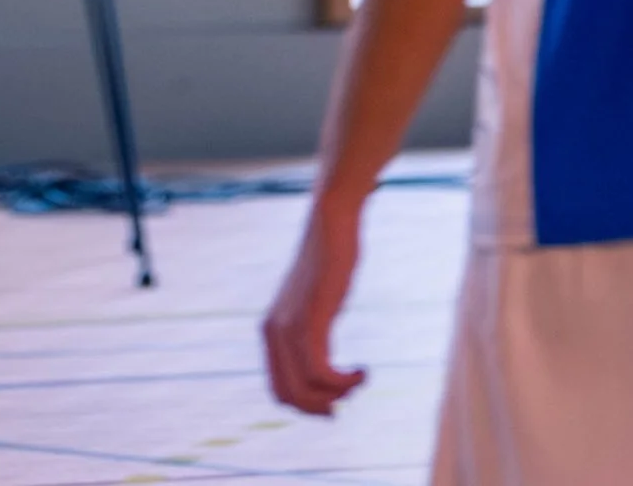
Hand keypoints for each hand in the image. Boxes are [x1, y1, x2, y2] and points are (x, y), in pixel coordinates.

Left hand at [262, 194, 366, 415]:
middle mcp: (273, 332)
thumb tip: (319, 364)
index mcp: (270, 331)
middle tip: (348, 397)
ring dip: (337, 395)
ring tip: (359, 380)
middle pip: (290, 397)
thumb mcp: (313, 303)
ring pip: (306, 389)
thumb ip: (308, 330)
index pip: (278, 390)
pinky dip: (343, 381)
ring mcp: (289, 326)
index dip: (305, 405)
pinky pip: (321, 371)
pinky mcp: (310, 319)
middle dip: (320, 407)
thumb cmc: (329, 261)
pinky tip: (362, 370)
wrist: (332, 223)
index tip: (333, 404)